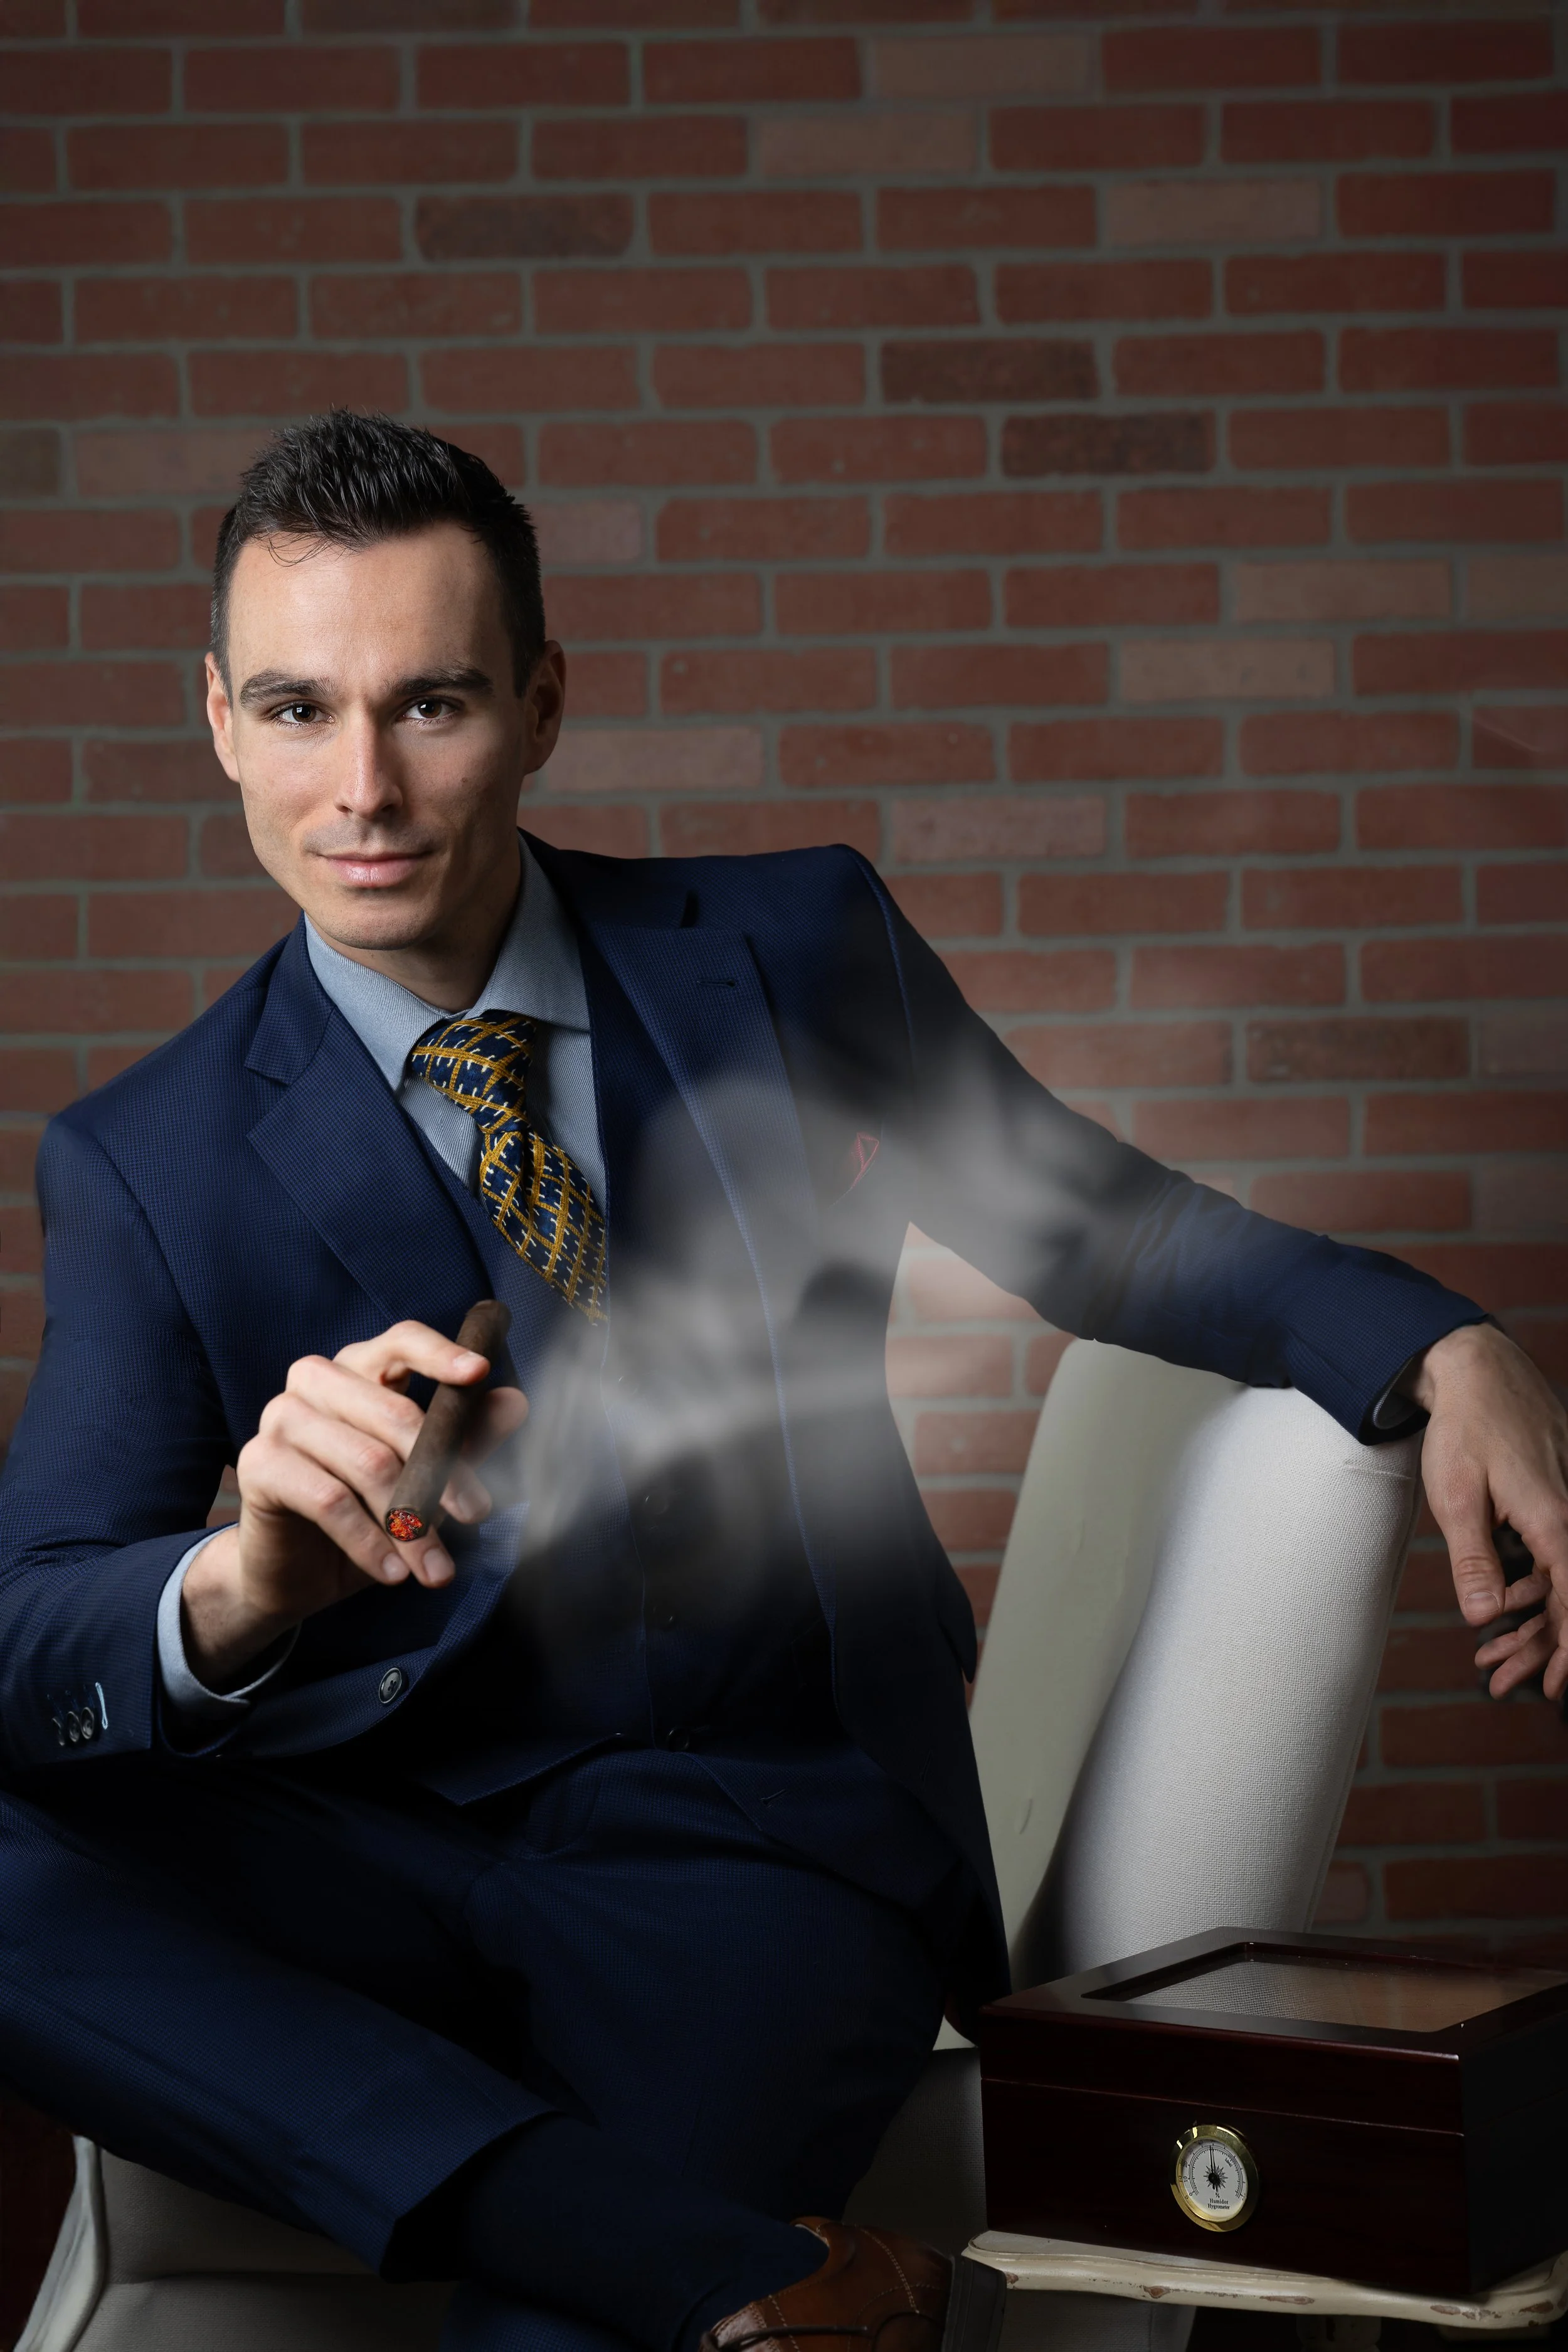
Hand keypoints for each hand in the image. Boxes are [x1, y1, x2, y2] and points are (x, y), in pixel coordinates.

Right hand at [183, 1321, 527, 1690]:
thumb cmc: (367, 1512)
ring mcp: (282, 1417)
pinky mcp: (261, 1464)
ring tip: (437, 1568)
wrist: (297, 1573)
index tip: (479, 1373)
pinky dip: (369, 1541)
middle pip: (394, 1411)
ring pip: (367, 1462)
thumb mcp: (425, 1478)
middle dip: (444, 1470)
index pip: (401, 1341)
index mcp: (360, 1369)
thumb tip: (516, 1402)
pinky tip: (394, 1572)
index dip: (440, 1354)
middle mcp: (317, 1381)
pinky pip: (328, 1500)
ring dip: (410, 1522)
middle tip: (477, 1515)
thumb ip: (466, 1439)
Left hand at [1410, 1323, 1567, 1699]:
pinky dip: (1535, 1585)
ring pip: (1562, 1576)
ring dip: (1536, 1618)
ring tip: (1497, 1659)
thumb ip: (1473, 1560)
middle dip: (1545, 1645)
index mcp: (1555, 1520)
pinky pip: (1557, 1552)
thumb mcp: (1456, 1498)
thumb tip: (1481, 1616)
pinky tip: (1508, 1604)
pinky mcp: (1560, 1496)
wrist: (1479, 1372)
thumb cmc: (1465, 1430)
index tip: (1559, 1686)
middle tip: (1511, 1684)